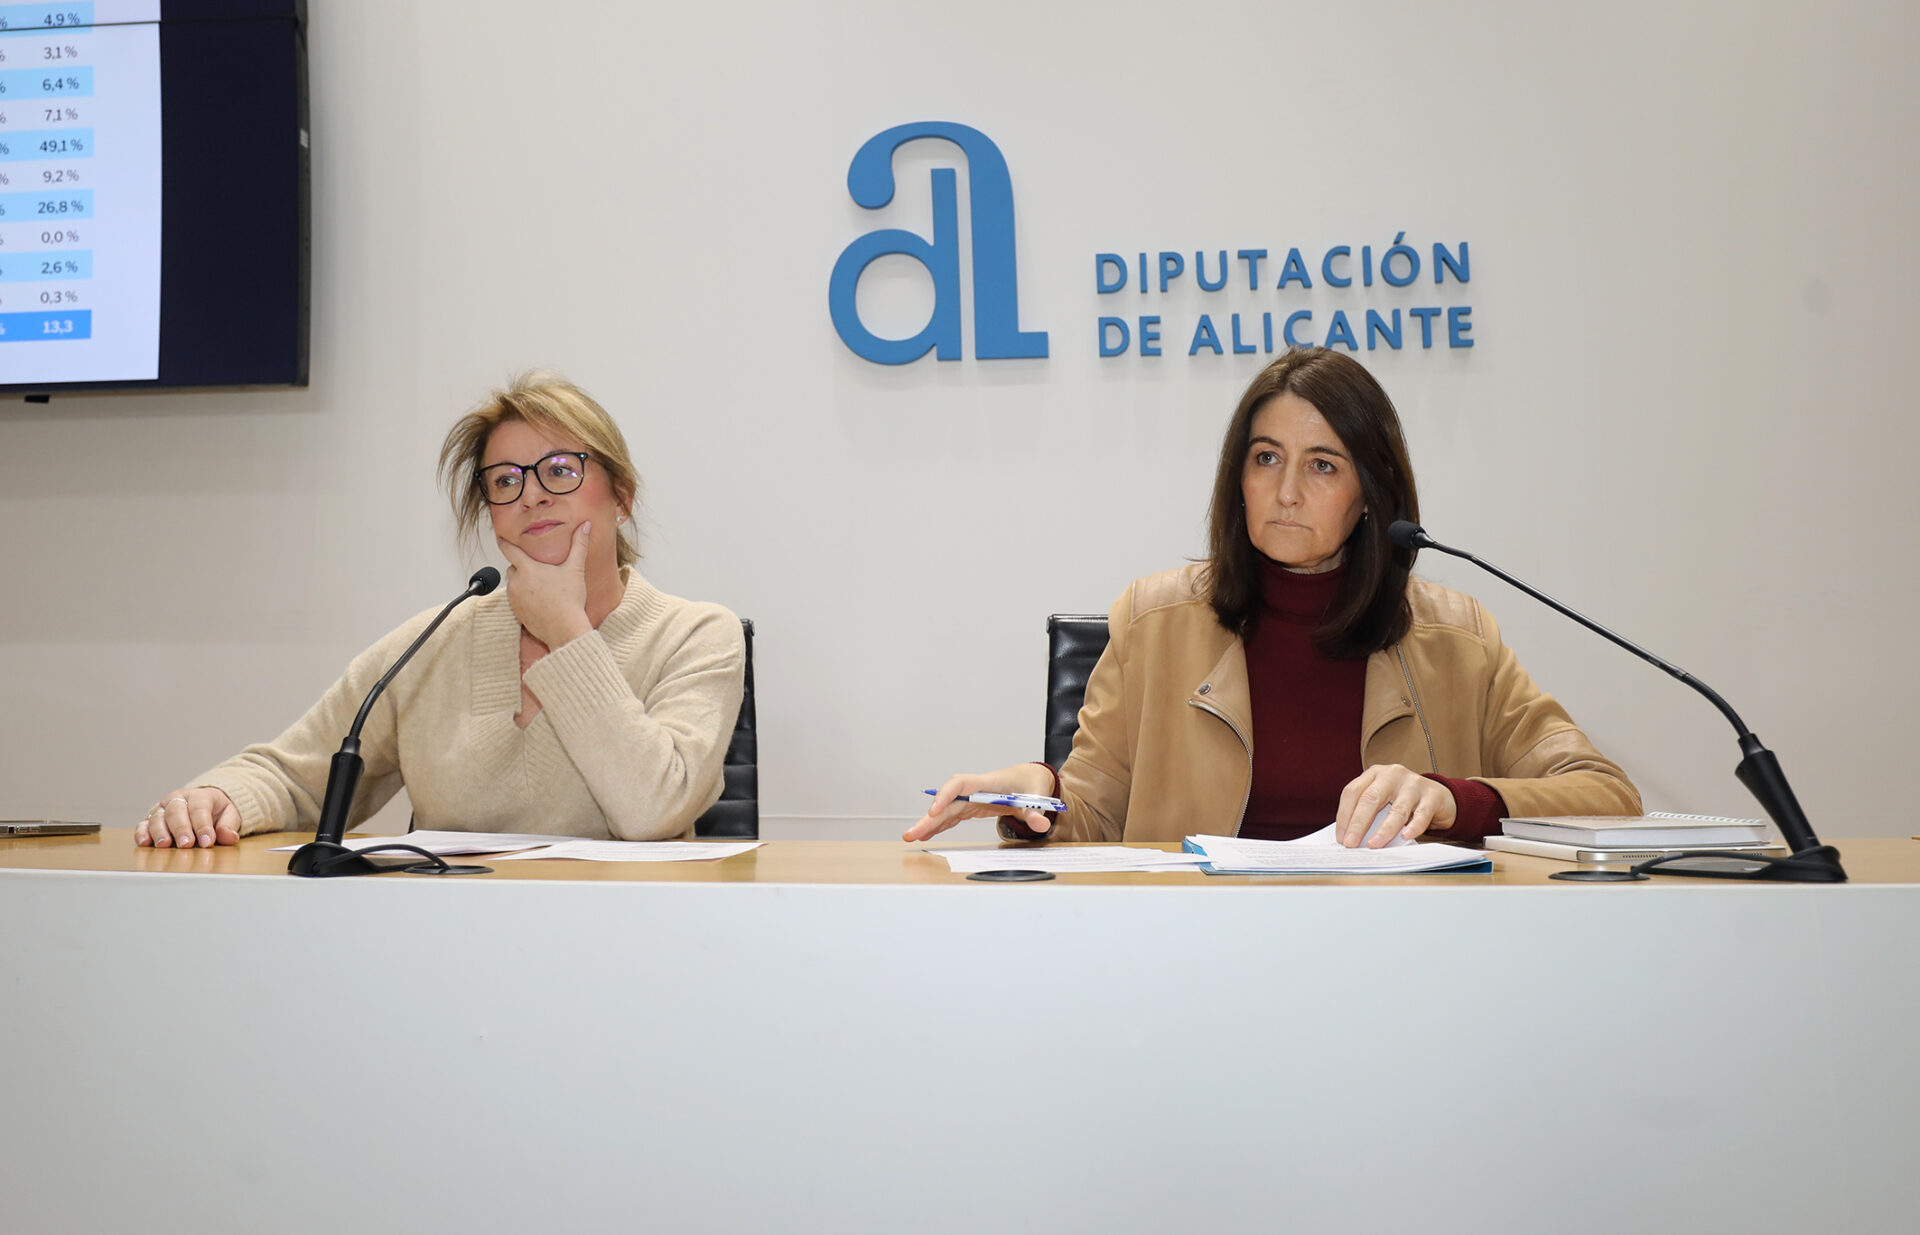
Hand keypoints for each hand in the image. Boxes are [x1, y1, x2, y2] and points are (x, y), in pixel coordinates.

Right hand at [136, 787, 240, 848]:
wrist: (205, 804)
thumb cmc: (217, 811)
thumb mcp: (230, 815)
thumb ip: (229, 825)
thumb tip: (230, 836)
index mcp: (200, 795)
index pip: (200, 809)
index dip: (203, 826)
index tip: (207, 842)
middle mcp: (178, 799)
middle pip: (176, 811)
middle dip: (181, 828)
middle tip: (186, 845)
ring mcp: (163, 808)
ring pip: (158, 817)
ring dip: (160, 832)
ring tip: (164, 845)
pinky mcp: (151, 819)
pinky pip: (143, 824)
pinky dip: (142, 833)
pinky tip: (144, 842)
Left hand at [497, 522, 593, 648]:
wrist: (565, 629)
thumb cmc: (570, 600)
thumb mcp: (576, 569)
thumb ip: (579, 545)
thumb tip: (586, 525)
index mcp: (527, 569)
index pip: (509, 550)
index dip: (504, 542)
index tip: (500, 538)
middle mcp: (517, 582)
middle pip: (512, 567)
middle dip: (522, 566)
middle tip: (538, 568)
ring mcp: (514, 598)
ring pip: (514, 583)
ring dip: (522, 581)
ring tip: (541, 585)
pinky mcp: (516, 611)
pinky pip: (516, 599)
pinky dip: (524, 596)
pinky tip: (539, 599)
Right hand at [904, 764, 1057, 841]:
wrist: (1031, 778)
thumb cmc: (1032, 785)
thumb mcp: (1037, 798)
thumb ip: (1036, 812)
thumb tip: (1042, 825)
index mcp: (987, 783)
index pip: (959, 785)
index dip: (944, 796)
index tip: (933, 812)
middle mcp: (974, 790)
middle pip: (946, 802)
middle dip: (928, 818)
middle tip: (910, 833)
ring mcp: (971, 799)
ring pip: (945, 810)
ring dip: (929, 823)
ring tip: (912, 836)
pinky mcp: (972, 807)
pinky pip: (952, 816)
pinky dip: (939, 825)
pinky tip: (927, 834)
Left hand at [1335, 764, 1456, 846]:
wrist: (1438, 797)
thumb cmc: (1403, 801)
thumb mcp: (1383, 800)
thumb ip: (1368, 813)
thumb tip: (1351, 838)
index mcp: (1375, 773)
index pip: (1352, 792)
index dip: (1344, 815)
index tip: (1340, 837)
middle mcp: (1392, 774)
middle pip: (1370, 798)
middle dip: (1358, 824)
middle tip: (1351, 844)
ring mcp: (1413, 783)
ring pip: (1396, 809)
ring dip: (1383, 830)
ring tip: (1374, 845)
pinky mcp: (1432, 796)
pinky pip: (1421, 814)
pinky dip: (1413, 827)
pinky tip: (1405, 836)